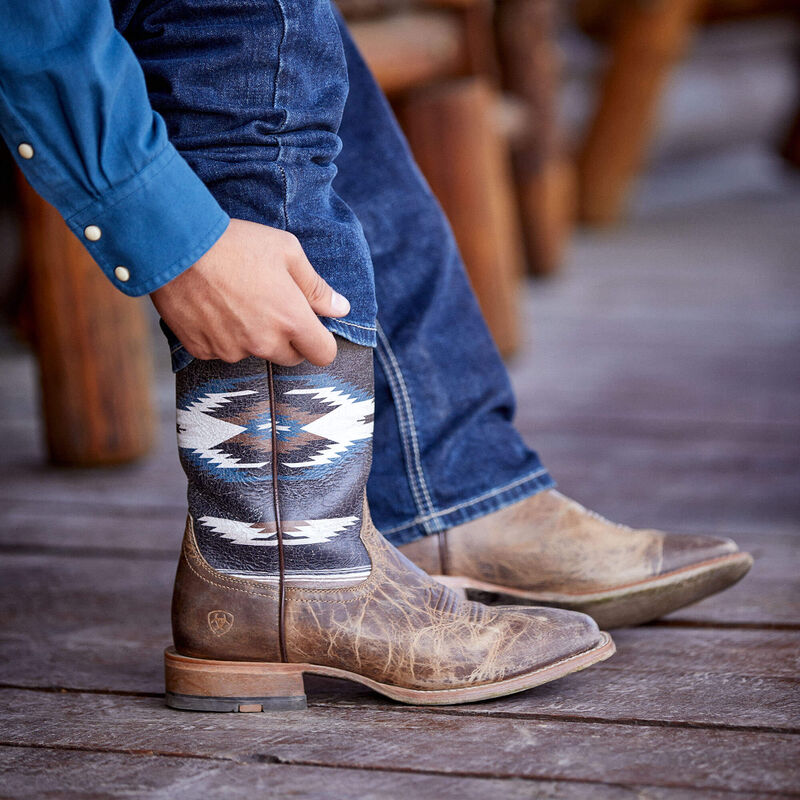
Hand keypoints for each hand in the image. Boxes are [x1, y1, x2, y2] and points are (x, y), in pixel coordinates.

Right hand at [150, 219, 349, 365]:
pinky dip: (222, 335)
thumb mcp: (287, 252)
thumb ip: (316, 287)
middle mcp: (263, 343)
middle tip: (272, 306)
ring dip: (253, 336)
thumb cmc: (236, 243)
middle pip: (290, 358)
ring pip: (254, 353)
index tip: (312, 329)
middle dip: (288, 339)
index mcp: (291, 320)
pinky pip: (222, 350)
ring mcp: (231, 350)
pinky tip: (213, 307)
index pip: (323, 354)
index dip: (321, 342)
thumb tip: (341, 308)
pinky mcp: (203, 351)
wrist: (176, 246)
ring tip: (236, 299)